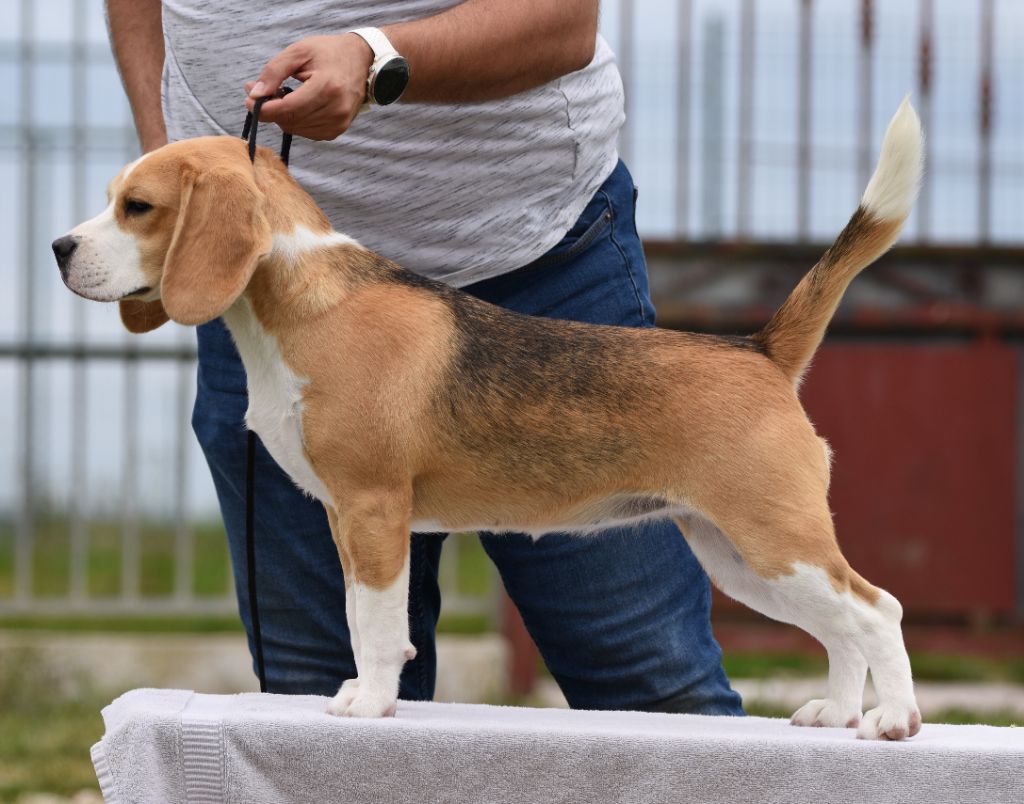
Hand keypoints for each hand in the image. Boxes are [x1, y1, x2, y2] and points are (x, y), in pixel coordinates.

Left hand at [245, 34, 373, 139]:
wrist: (360, 60)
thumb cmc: (329, 52)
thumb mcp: (298, 52)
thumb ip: (274, 71)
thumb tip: (254, 94)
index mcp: (327, 87)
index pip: (289, 108)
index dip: (264, 108)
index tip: (249, 100)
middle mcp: (336, 110)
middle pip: (290, 120)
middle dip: (270, 110)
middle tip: (262, 92)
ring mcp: (339, 123)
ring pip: (296, 129)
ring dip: (282, 115)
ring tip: (282, 95)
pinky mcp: (337, 130)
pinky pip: (306, 132)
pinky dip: (295, 121)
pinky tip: (296, 105)